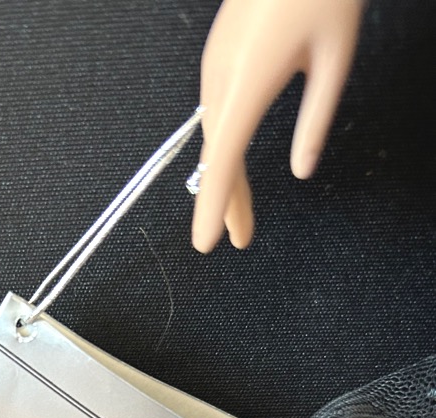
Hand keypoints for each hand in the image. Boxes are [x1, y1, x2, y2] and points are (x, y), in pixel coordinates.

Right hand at [192, 0, 363, 252]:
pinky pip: (216, 110)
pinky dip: (224, 145)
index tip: (205, 244)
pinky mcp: (219, 53)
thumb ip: (315, 120)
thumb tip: (302, 169)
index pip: (222, 162)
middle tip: (238, 239)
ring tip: (240, 212)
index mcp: (247, 83)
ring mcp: (215, 62)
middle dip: (225, 202)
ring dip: (226, 175)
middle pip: (217, 154)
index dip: (212, 207)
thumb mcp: (334, 59)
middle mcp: (220, 76)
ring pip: (215, 134)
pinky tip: (236, 161)